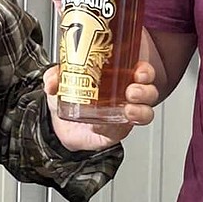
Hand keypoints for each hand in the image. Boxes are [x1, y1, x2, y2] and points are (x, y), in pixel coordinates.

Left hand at [44, 60, 160, 150]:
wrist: (58, 125)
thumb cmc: (69, 98)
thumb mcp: (61, 81)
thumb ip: (55, 76)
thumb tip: (53, 81)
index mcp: (119, 77)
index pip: (142, 72)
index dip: (145, 71)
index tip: (139, 70)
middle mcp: (126, 96)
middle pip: (149, 91)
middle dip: (145, 90)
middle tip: (132, 90)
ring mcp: (123, 115)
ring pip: (145, 112)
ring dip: (141, 110)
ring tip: (129, 108)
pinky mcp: (116, 131)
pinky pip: (124, 130)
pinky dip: (118, 127)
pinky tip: (107, 124)